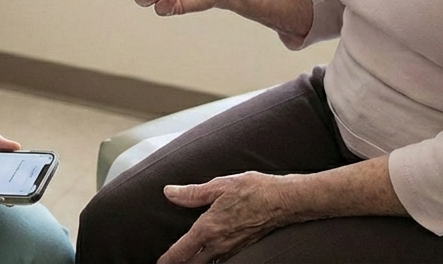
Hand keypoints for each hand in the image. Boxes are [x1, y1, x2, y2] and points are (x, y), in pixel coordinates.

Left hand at [158, 172, 294, 263]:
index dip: (167, 259)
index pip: (181, 251)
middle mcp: (218, 244)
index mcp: (208, 229)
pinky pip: (221, 260)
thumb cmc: (253, 190)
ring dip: (195, 263)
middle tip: (169, 263)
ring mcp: (231, 248)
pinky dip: (211, 260)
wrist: (283, 201)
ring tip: (187, 260)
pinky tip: (209, 254)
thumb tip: (169, 192)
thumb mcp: (219, 186)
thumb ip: (192, 193)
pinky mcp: (242, 248)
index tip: (159, 262)